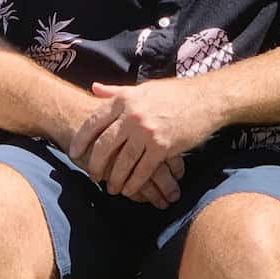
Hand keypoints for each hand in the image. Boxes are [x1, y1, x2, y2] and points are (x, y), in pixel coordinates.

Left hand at [69, 79, 218, 199]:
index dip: (81, 139)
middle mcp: (132, 115)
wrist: (206, 99)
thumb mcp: (142, 88)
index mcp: (125, 100)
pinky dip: (134, 183)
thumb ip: (116, 91)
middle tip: (91, 174)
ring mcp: (146, 132)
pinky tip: (129, 190)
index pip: (94, 121)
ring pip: (122, 161)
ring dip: (114, 179)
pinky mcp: (162, 147)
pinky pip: (142, 170)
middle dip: (95, 163)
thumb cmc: (173, 93)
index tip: (73, 152)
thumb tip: (93, 88)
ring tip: (110, 188)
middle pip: (104, 145)